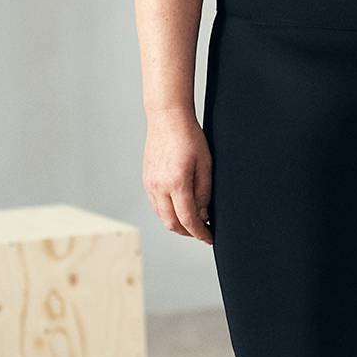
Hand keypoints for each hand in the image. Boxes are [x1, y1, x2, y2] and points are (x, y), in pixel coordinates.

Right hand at [142, 105, 212, 244]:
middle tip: (203, 232)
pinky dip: (168, 213)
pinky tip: (179, 208)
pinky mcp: (146, 180)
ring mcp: (150, 184)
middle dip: (188, 232)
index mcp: (177, 183)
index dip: (200, 233)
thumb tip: (203, 214)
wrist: (167, 118)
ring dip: (177, 224)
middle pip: (172, 224)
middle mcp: (159, 187)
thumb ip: (204, 192)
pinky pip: (156, 205)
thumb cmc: (190, 137)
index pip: (188, 220)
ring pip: (162, 217)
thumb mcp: (205, 163)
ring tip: (193, 222)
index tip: (210, 238)